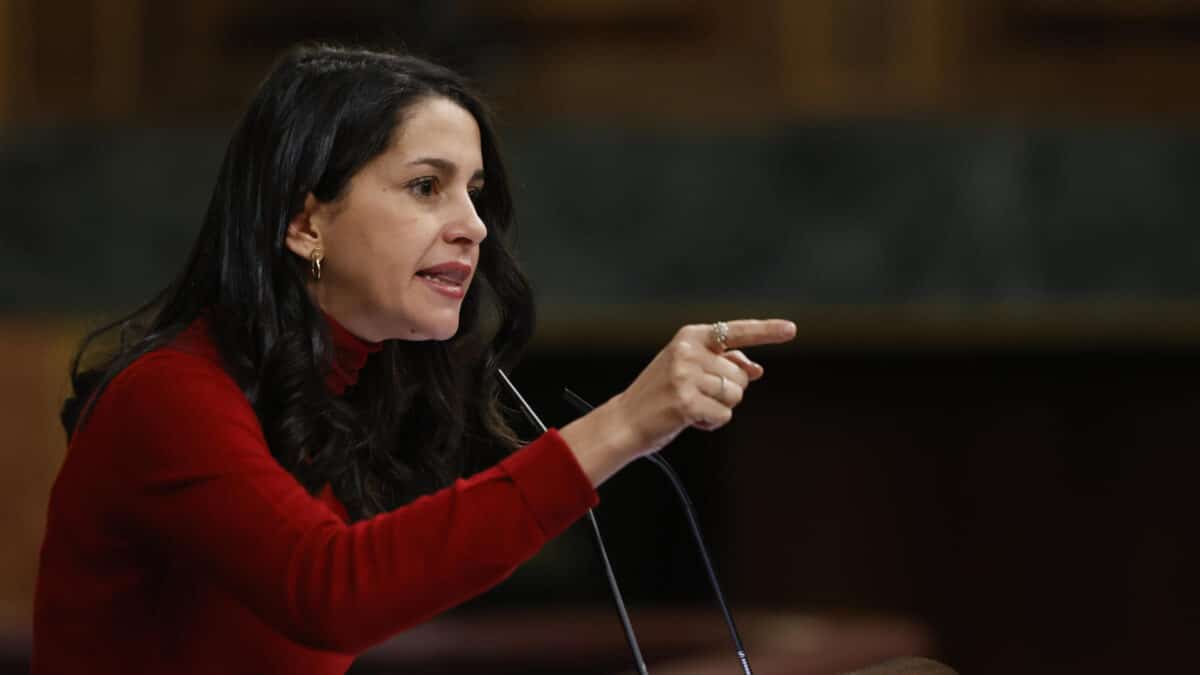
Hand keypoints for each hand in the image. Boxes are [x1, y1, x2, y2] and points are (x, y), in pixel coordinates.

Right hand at [560, 319, 796, 485]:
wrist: (625, 420)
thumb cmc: (661, 394)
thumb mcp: (689, 369)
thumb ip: (722, 364)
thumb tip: (757, 369)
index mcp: (689, 337)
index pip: (736, 331)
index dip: (767, 330)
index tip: (792, 329)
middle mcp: (688, 352)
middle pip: (740, 374)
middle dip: (728, 391)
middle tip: (697, 395)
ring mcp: (686, 376)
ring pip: (735, 396)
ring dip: (718, 408)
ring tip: (690, 406)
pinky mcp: (686, 402)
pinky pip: (723, 416)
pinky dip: (711, 424)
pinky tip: (688, 419)